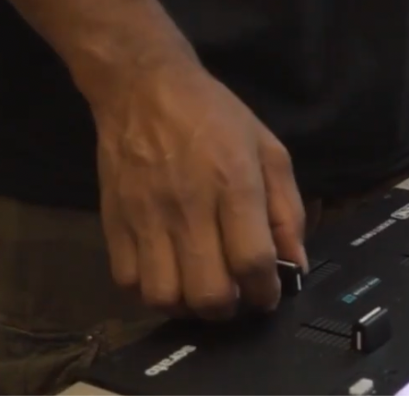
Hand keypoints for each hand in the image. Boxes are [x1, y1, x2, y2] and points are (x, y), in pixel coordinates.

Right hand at [95, 72, 307, 320]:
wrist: (143, 88)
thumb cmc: (214, 115)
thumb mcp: (268, 149)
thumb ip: (287, 209)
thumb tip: (294, 263)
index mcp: (233, 184)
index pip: (252, 261)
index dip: (265, 292)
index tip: (267, 295)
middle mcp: (188, 206)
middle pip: (208, 291)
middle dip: (230, 309)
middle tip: (234, 296)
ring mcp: (145, 216)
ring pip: (165, 297)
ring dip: (188, 307)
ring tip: (199, 290)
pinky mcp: (114, 221)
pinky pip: (129, 282)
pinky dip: (150, 292)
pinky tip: (168, 276)